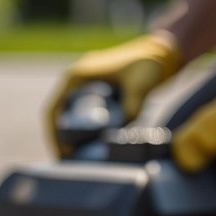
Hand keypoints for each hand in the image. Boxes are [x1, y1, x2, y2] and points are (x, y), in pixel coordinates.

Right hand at [46, 32, 181, 155]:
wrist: (161, 52)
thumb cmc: (149, 64)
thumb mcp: (140, 87)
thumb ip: (132, 107)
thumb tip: (119, 137)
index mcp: (77, 76)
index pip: (54, 110)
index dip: (54, 135)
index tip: (64, 154)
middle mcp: (76, 80)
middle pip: (57, 116)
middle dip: (59, 141)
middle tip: (68, 164)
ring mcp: (84, 85)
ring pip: (66, 116)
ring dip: (67, 138)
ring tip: (75, 161)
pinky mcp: (95, 92)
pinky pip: (79, 114)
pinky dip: (79, 132)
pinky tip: (85, 148)